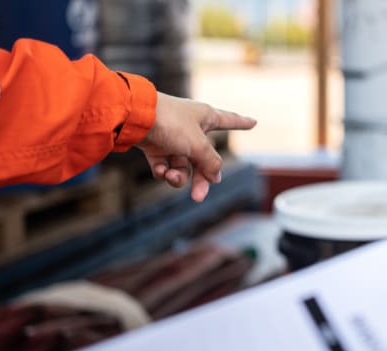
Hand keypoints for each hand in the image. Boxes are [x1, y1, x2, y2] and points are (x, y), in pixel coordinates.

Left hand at [137, 93, 255, 201]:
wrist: (133, 118)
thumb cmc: (170, 123)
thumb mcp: (197, 144)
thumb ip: (210, 162)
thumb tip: (215, 176)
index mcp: (205, 117)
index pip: (229, 120)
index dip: (242, 123)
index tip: (254, 122)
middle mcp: (190, 127)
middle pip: (204, 158)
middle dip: (201, 178)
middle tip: (199, 197)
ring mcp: (172, 137)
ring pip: (184, 165)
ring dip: (179, 176)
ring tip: (172, 178)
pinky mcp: (155, 145)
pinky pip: (166, 165)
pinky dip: (164, 171)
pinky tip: (161, 171)